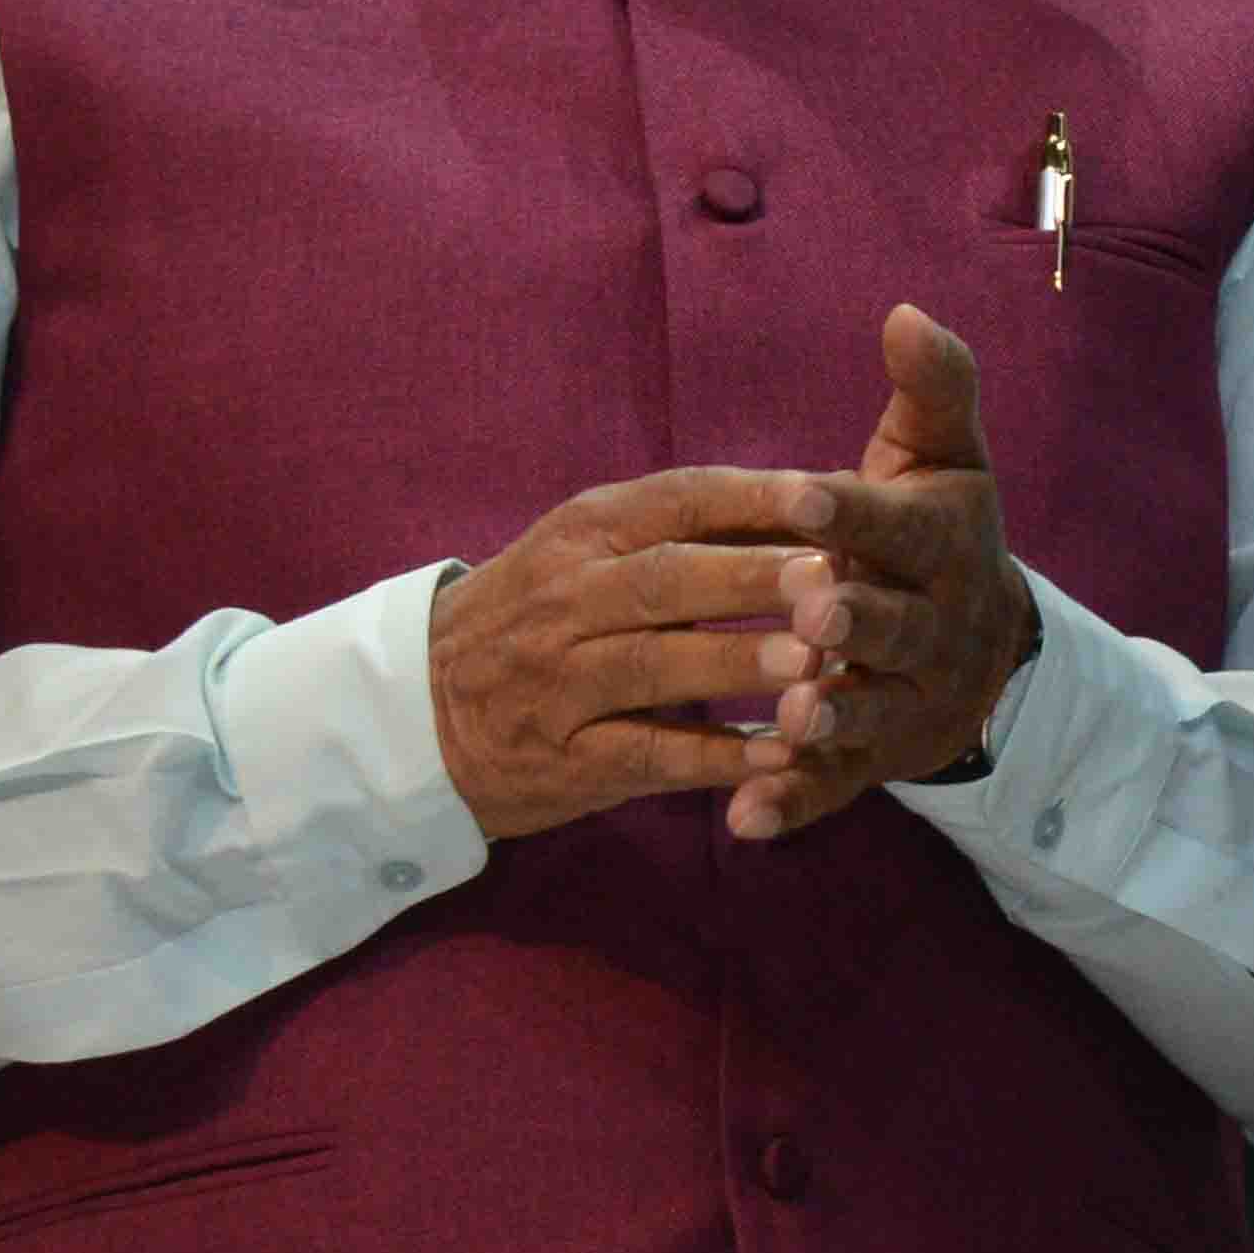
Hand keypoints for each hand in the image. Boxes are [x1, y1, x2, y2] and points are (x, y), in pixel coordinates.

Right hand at [431, 464, 869, 841]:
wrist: (421, 710)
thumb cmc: (546, 614)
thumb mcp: (597, 552)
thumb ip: (698, 529)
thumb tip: (829, 494)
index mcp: (586, 534)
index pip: (676, 501)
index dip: (753, 498)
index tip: (831, 493)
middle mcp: (567, 600)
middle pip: (666, 581)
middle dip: (751, 578)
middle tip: (832, 579)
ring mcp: (559, 682)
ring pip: (654, 667)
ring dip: (736, 663)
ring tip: (814, 663)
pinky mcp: (566, 759)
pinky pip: (648, 755)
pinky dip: (715, 757)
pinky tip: (780, 756)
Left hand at [724, 307, 1037, 843]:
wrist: (983, 650)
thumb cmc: (934, 537)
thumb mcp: (941, 459)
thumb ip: (930, 390)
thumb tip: (906, 313)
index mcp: (946, 549)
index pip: (906, 527)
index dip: (858, 512)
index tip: (806, 493)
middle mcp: (938, 629)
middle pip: (902, 629)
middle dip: (859, 623)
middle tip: (812, 614)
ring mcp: (908, 702)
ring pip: (874, 713)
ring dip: (836, 718)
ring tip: (791, 721)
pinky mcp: (874, 762)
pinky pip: (834, 789)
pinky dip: (794, 806)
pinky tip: (745, 820)